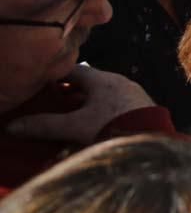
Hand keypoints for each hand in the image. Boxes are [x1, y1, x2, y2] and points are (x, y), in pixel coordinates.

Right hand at [5, 65, 153, 143]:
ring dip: (90, 103)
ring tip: (75, 117)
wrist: (153, 141)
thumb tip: (14, 126)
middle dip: (72, 93)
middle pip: (90, 83)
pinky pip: (118, 104)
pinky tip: (100, 124)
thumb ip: (45, 126)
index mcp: (103, 79)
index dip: (57, 77)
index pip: (74, 71)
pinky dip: (105, 110)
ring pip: (105, 94)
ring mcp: (134, 94)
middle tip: (55, 104)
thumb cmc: (114, 128)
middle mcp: (120, 82)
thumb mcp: (75, 127)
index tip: (43, 86)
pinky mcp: (143, 107)